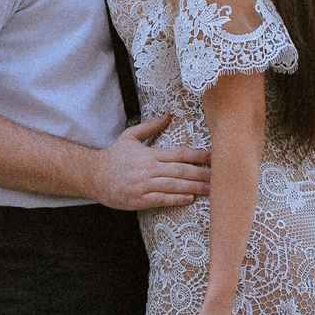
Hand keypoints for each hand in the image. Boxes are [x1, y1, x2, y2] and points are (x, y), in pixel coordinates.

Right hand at [93, 115, 208, 210]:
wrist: (93, 175)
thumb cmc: (113, 156)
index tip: (215, 158)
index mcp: (150, 154)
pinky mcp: (138, 199)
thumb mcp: (130, 137)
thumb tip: (168, 115)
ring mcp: (143, 185)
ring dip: (195, 188)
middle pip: (182, 171)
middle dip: (203, 174)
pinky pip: (161, 199)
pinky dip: (176, 199)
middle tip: (222, 178)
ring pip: (174, 186)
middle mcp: (148, 169)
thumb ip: (150, 126)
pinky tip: (190, 199)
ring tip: (212, 191)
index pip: (180, 154)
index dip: (199, 156)